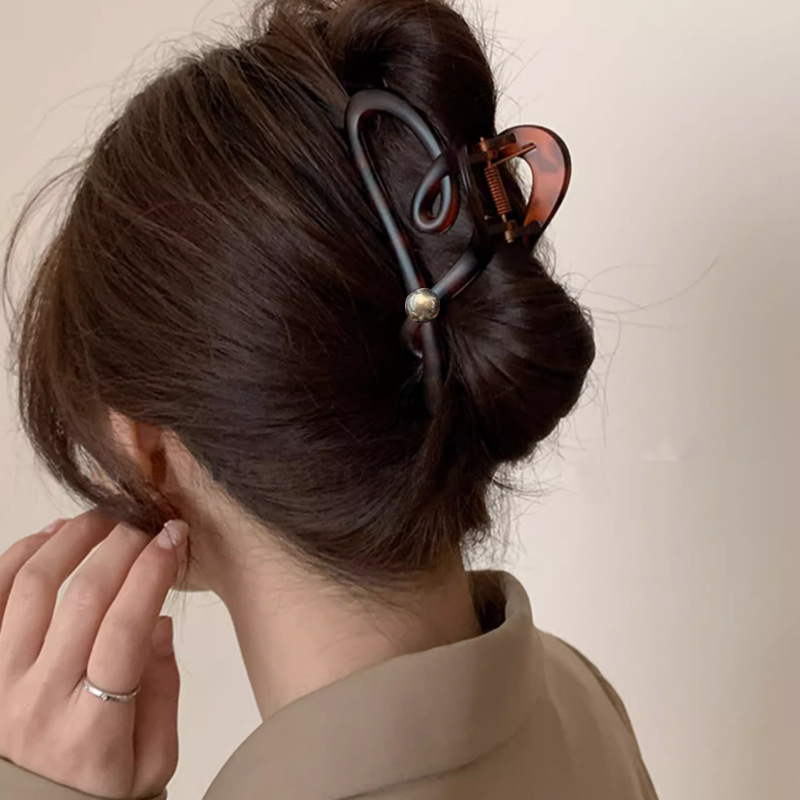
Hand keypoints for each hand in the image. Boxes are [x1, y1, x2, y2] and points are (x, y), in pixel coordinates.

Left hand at [0, 510, 187, 798]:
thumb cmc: (93, 793)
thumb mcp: (152, 764)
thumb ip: (162, 691)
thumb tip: (157, 621)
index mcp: (92, 728)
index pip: (125, 628)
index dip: (153, 572)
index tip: (174, 538)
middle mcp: (39, 698)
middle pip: (83, 598)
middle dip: (122, 544)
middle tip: (146, 520)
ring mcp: (0, 680)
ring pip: (31, 586)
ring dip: (71, 539)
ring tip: (103, 518)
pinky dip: (19, 555)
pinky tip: (52, 537)